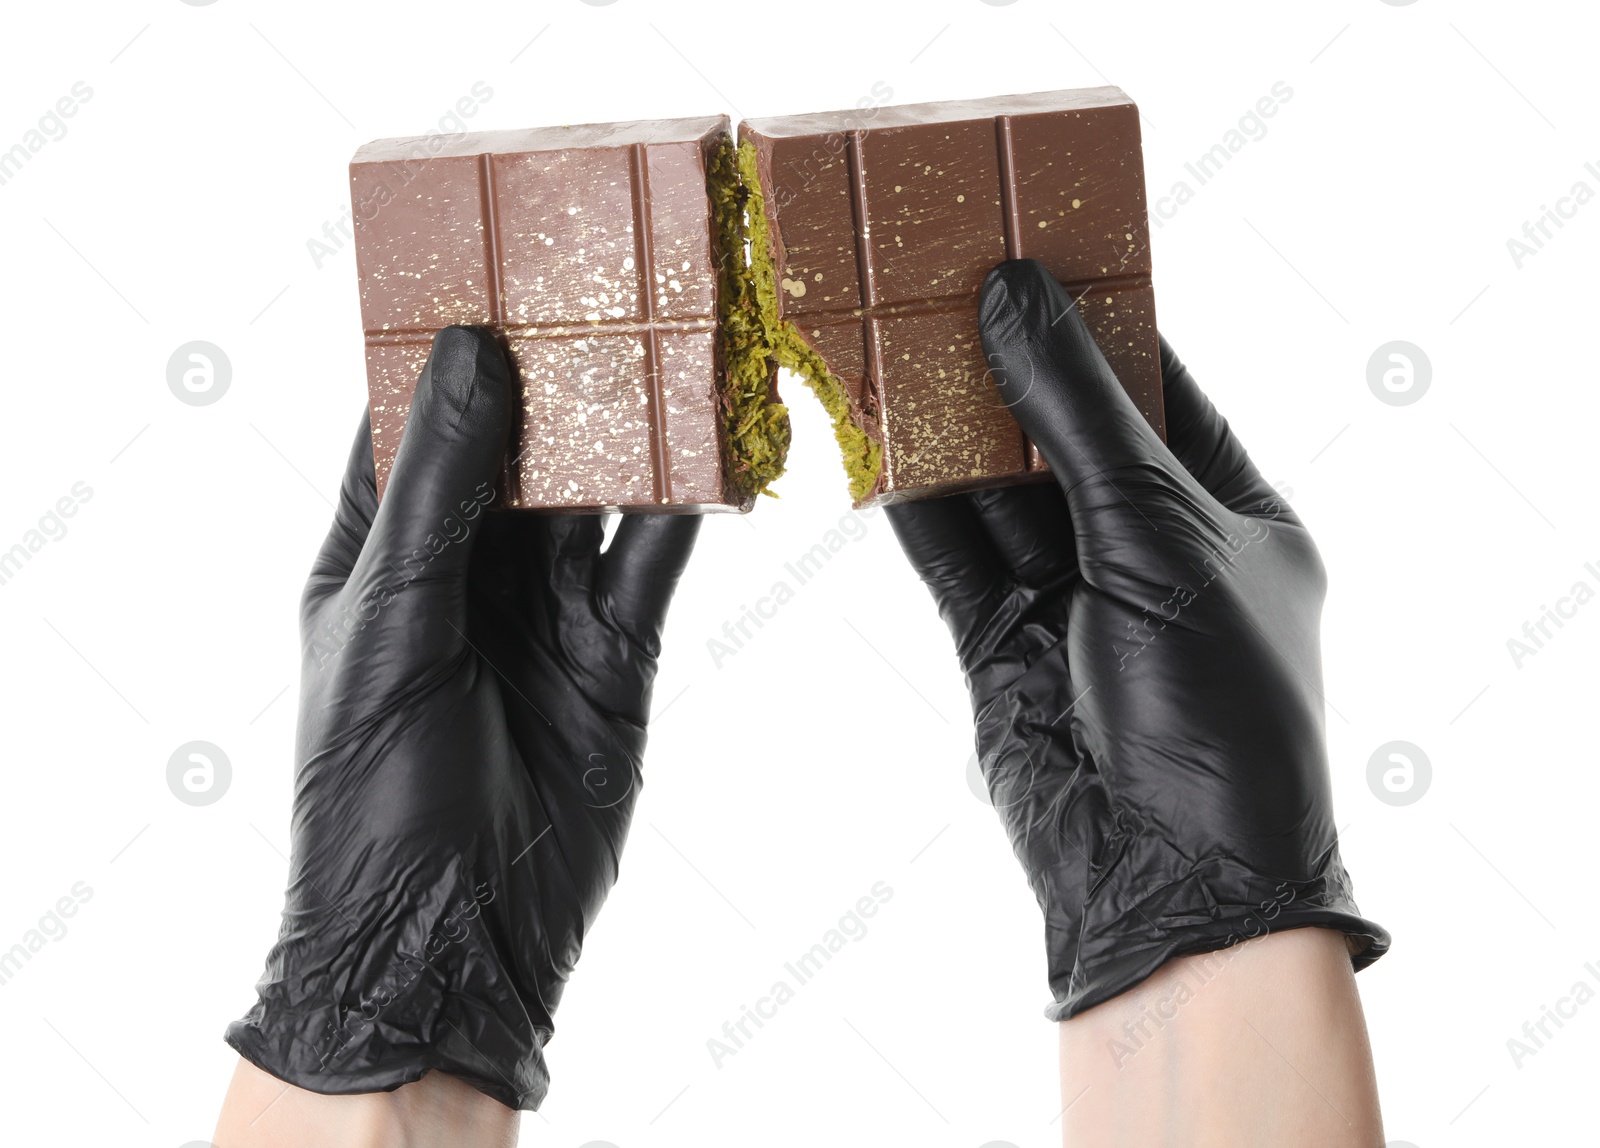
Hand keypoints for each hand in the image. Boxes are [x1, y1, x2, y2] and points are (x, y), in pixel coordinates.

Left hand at [225, 327, 698, 1107]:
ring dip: (634, 423)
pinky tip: (723, 447)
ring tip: (680, 334)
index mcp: (380, 549)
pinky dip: (691, 507)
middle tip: (614, 273)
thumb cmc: (373, 788)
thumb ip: (436, 491)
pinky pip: (657, 558)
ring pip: (597, 488)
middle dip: (561, 366)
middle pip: (519, 441)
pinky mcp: (619, 649)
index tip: (497, 255)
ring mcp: (546, 606)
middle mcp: (465, 565)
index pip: (412, 420)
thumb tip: (465, 349)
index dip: (450, 342)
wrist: (453, 940)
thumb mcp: (388, 621)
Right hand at [888, 260, 1387, 1019]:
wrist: (1165, 874)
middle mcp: (1149, 548)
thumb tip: (1014, 292)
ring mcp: (1071, 596)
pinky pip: (950, 552)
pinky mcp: (1000, 642)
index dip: (1097, 315)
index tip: (1032, 244)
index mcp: (1230, 511)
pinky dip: (911, 499)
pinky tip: (871, 440)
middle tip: (939, 277)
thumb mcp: (1156, 529)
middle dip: (1006, 363)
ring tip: (888, 336)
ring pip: (996, 487)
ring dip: (947, 423)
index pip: (1159, 384)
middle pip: (1065, 429)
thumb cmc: (1214, 700)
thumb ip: (1076, 411)